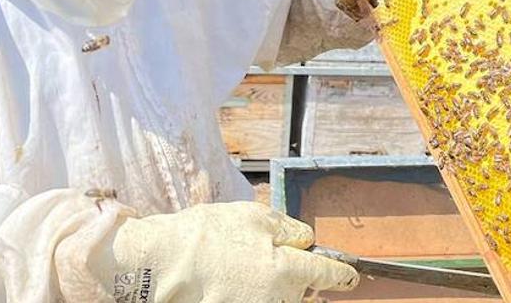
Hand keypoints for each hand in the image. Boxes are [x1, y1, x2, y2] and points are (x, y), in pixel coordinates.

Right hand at [99, 201, 358, 302]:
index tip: (350, 276)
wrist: (161, 265)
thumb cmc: (204, 236)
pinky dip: (255, 295)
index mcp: (286, 270)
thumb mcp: (252, 216)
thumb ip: (287, 228)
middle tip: (279, 265)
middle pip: (304, 294)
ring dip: (278, 291)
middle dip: (302, 283)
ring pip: (282, 301)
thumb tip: (306, 239)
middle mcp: (278, 299)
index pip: (328, 275)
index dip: (342, 274)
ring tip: (249, 274)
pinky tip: (235, 285)